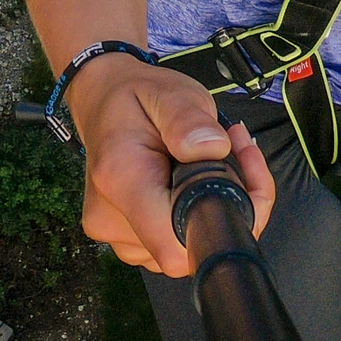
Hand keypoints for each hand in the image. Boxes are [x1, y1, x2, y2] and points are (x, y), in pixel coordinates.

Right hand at [68, 57, 274, 273]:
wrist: (102, 100)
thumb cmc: (135, 96)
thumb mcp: (168, 92)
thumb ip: (187, 118)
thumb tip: (212, 148)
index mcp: (120, 179)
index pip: (172, 245)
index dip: (218, 223)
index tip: (238, 176)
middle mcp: (112, 217)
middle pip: (186, 248)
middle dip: (228, 205)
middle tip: (237, 152)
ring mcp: (117, 233)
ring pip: (184, 248)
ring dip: (213, 208)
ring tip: (216, 156)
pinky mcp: (127, 238)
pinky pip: (173, 243)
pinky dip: (194, 216)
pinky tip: (196, 180)